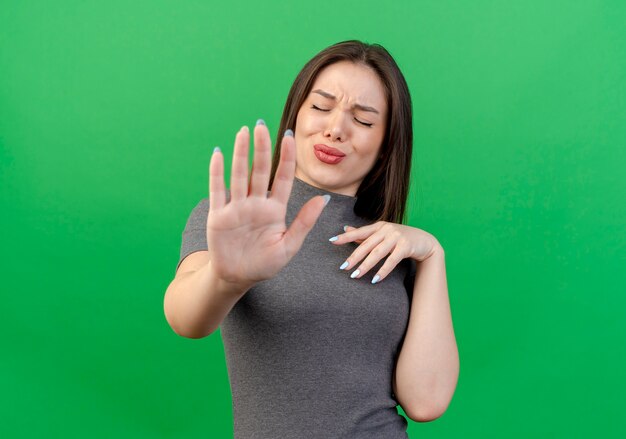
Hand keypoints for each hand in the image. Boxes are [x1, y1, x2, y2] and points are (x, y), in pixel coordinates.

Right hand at [206, 121, 327, 288]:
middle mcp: (256, 203)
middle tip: (261, 125)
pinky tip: (219, 153)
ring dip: (240, 153)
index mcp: (275, 209)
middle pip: (260, 170)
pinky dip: (217, 172)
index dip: (286, 158)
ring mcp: (236, 207)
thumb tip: (323, 199)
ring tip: (243, 132)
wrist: (237, 279)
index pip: (283, 178)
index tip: (290, 136)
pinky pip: (217, 189)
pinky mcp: (218, 215)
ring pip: (240, 175)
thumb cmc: (265, 264)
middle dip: (262, 148)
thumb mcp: (289, 246)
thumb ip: (304, 222)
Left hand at [329, 222, 440, 283]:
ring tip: (355, 275)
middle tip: (343, 268)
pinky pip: (392, 260)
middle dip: (354, 257)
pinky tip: (375, 280)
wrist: (425, 240)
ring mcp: (397, 237)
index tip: (332, 241)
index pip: (359, 232)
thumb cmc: (400, 238)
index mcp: (379, 226)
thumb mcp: (382, 233)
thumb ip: (364, 233)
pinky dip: (383, 271)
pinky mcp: (406, 246)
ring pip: (378, 253)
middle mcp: (387, 229)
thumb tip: (345, 228)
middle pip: (367, 244)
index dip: (346, 237)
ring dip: (366, 265)